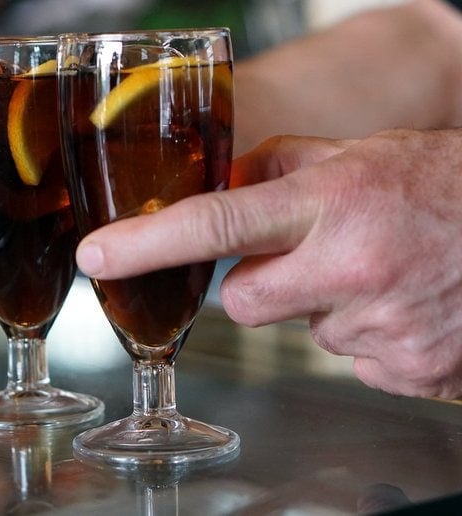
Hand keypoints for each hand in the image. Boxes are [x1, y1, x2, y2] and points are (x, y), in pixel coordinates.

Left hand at [76, 131, 461, 398]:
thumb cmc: (443, 186)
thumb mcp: (359, 154)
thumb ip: (278, 167)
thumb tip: (215, 184)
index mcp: (334, 202)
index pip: (216, 222)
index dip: (146, 242)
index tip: (98, 257)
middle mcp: (352, 268)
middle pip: (242, 303)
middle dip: (260, 286)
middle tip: (313, 258)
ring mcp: (380, 327)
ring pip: (302, 330)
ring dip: (323, 306)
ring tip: (378, 273)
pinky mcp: (404, 370)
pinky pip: (347, 358)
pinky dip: (363, 335)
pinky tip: (401, 305)